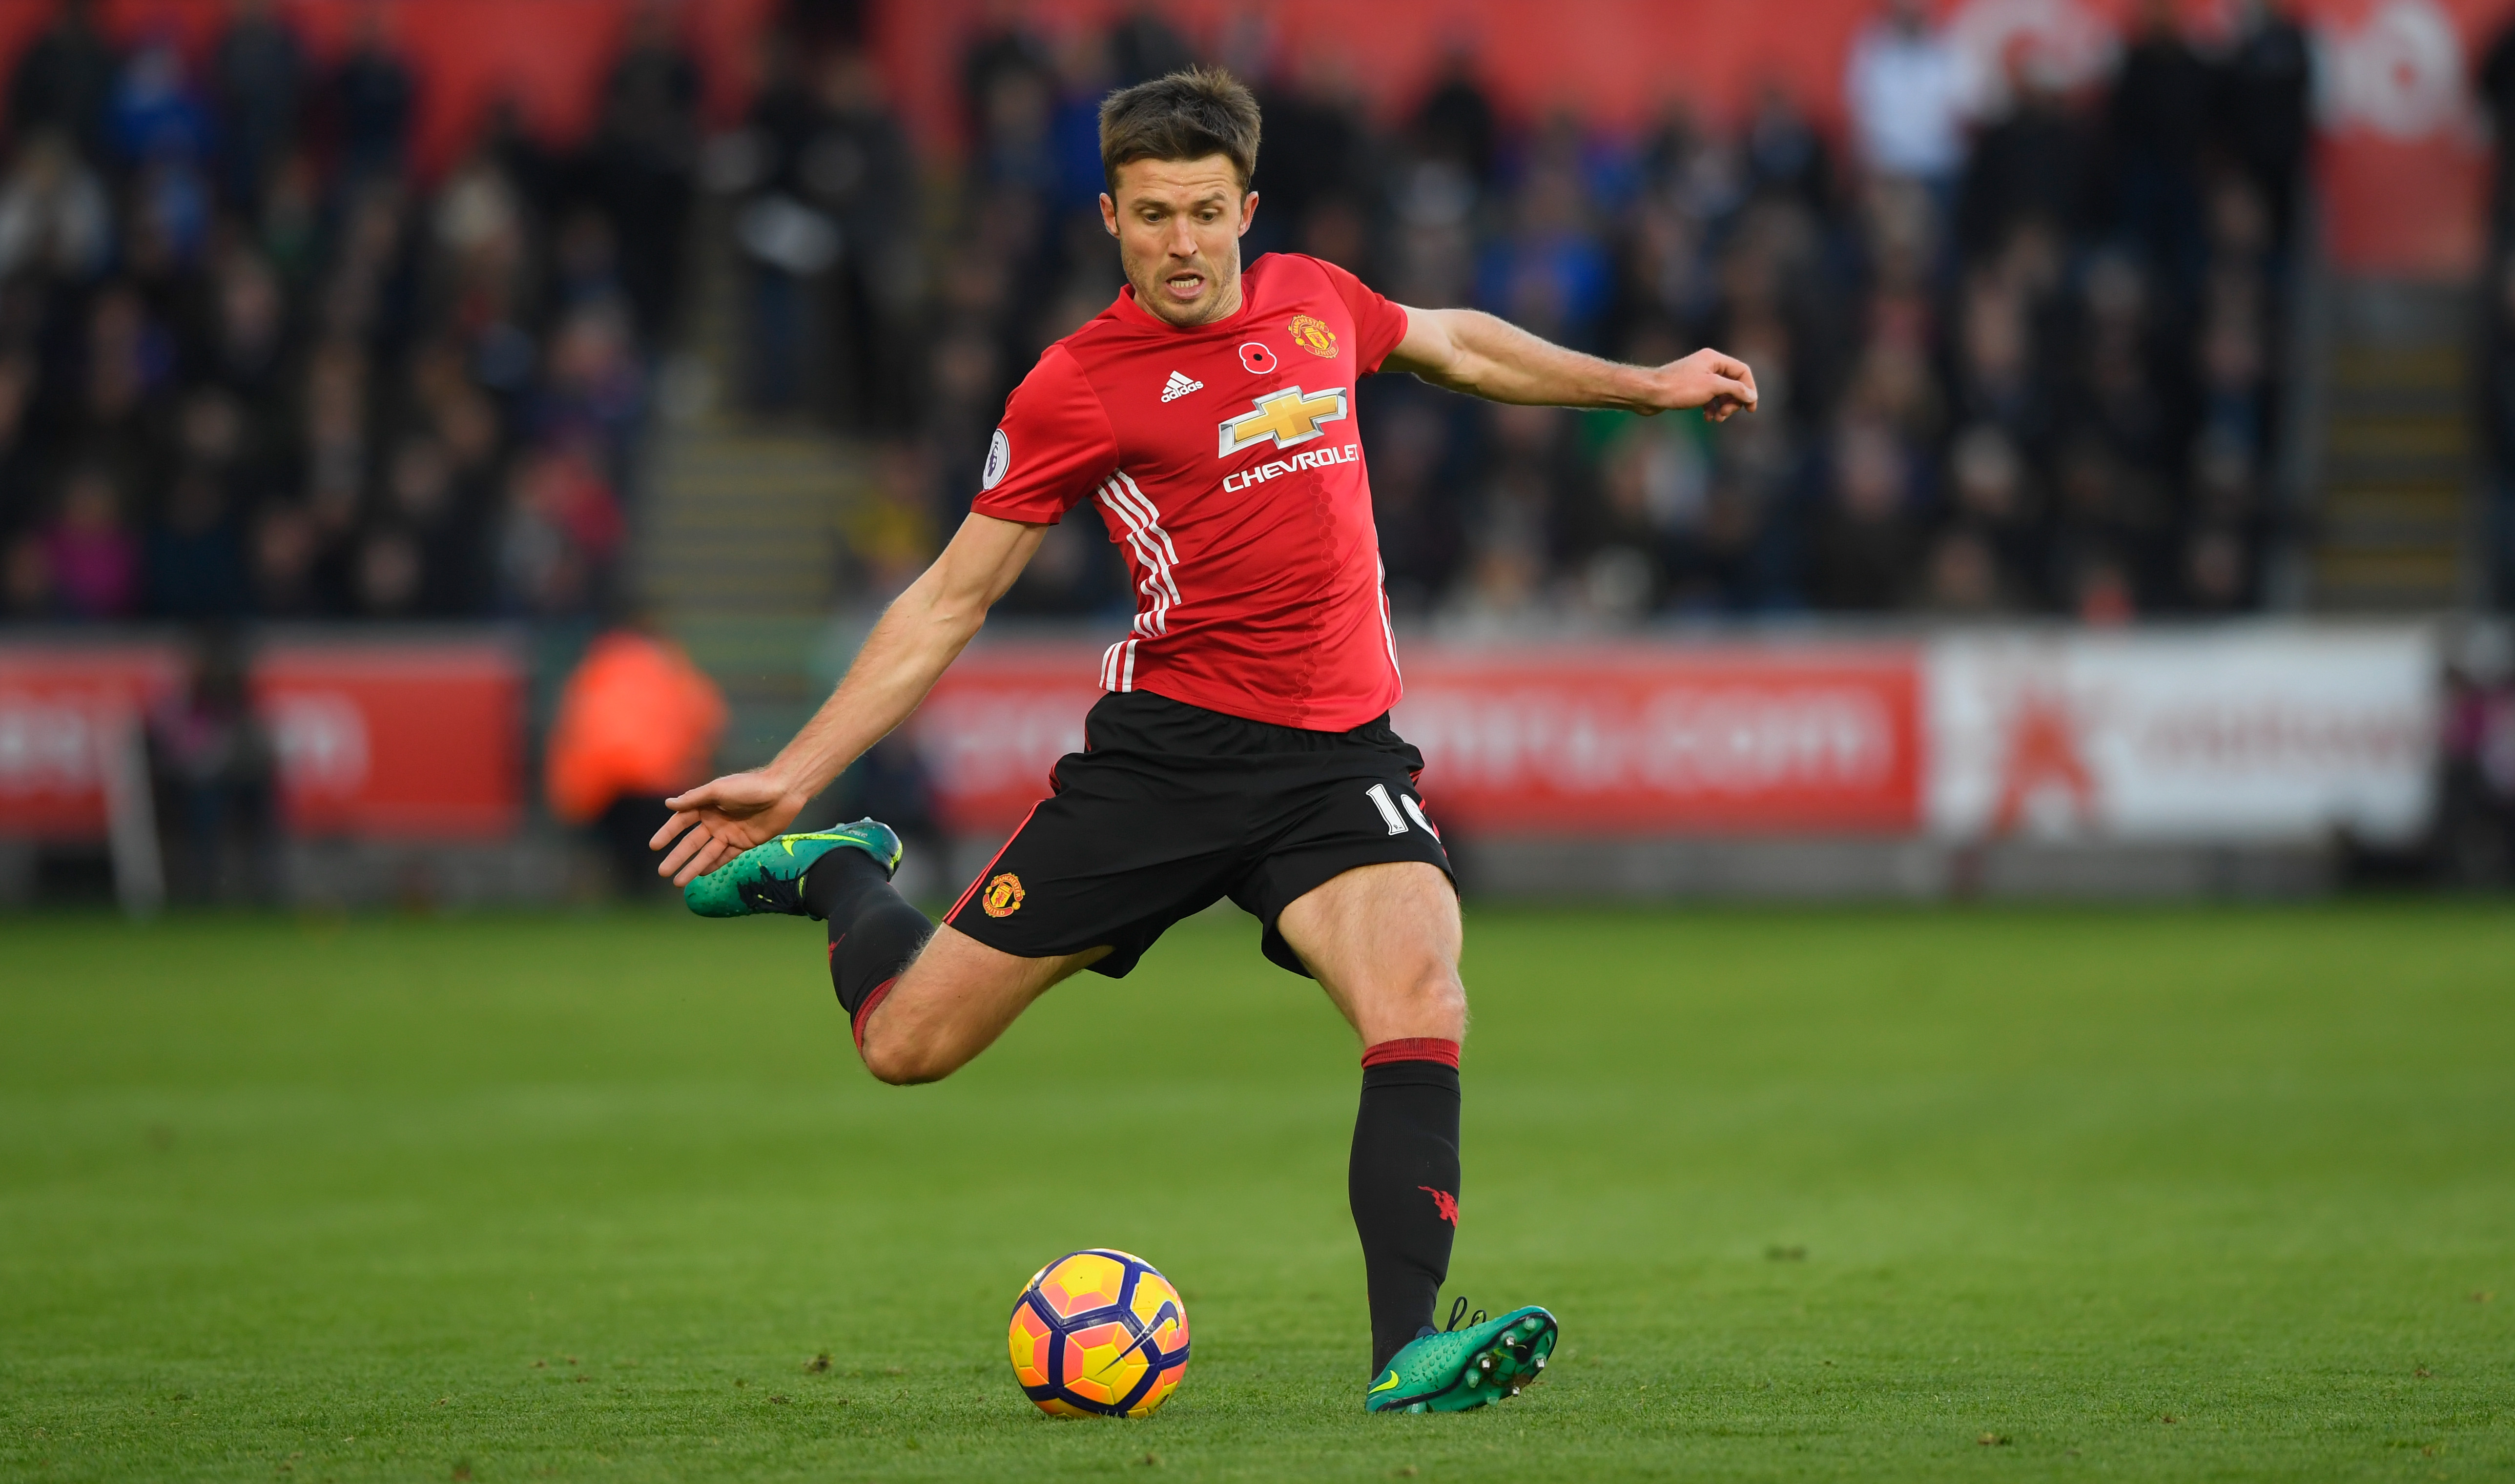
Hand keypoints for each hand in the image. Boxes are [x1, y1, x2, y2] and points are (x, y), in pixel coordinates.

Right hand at [649, 770, 809, 885]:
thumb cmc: (749, 786)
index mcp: (706, 804)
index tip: (654, 847)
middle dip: (677, 857)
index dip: (667, 833)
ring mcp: (729, 832)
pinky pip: (726, 857)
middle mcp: (715, 820)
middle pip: (691, 842)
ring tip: (678, 883)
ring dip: (692, 867)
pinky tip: (700, 875)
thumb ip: (694, 799)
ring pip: (707, 853)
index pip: (681, 821)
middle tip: (662, 872)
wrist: (782, 792)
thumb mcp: (718, 790)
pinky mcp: (744, 842)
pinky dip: (714, 865)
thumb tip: (668, 804)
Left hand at [1644, 347, 1757, 422]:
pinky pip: (1709, 398)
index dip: (1750, 389)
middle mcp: (1707, 365)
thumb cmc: (1679, 388)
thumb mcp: (1712, 387)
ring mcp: (1698, 377)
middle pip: (1733, 383)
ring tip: (1717, 418)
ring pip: (1721, 392)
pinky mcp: (1690, 388)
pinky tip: (1707, 418)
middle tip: (1726, 414)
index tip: (1750, 409)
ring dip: (1723, 407)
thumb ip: (1735, 389)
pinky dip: (1711, 408)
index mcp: (1714, 359)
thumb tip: (1751, 395)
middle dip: (1733, 401)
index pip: (1742, 371)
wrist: (1648, 393)